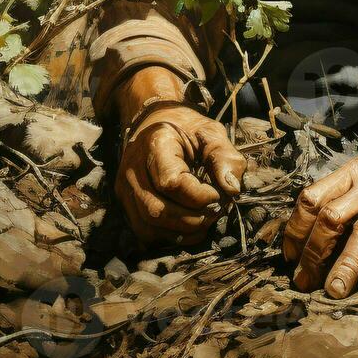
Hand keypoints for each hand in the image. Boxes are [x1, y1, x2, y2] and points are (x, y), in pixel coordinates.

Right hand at [115, 104, 245, 244]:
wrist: (155, 121)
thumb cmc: (186, 128)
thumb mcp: (210, 132)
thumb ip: (224, 157)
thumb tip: (232, 189)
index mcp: (156, 144)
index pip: (171, 183)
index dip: (198, 196)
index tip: (217, 194)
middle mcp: (133, 168)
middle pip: (157, 210)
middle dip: (192, 220)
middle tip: (215, 212)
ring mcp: (125, 187)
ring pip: (147, 226)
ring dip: (181, 232)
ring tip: (204, 221)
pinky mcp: (125, 201)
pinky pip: (143, 231)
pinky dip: (168, 236)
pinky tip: (188, 227)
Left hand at [282, 143, 357, 298]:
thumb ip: (338, 194)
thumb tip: (308, 232)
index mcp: (349, 175)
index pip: (312, 199)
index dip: (296, 230)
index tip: (291, 256)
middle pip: (331, 219)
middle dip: (314, 254)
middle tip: (305, 281)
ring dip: (347, 264)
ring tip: (335, 291)